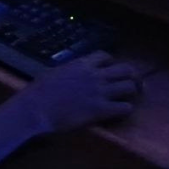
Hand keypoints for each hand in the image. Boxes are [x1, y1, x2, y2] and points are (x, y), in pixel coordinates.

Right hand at [16, 51, 138, 133]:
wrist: (37, 108)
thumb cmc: (38, 91)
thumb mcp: (53, 72)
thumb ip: (67, 71)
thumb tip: (67, 74)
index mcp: (81, 64)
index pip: (105, 56)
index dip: (110, 63)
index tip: (109, 71)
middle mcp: (95, 75)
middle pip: (125, 69)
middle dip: (130, 76)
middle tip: (129, 85)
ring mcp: (100, 92)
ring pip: (130, 86)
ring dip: (131, 92)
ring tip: (128, 99)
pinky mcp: (101, 110)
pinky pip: (125, 107)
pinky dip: (125, 110)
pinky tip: (119, 113)